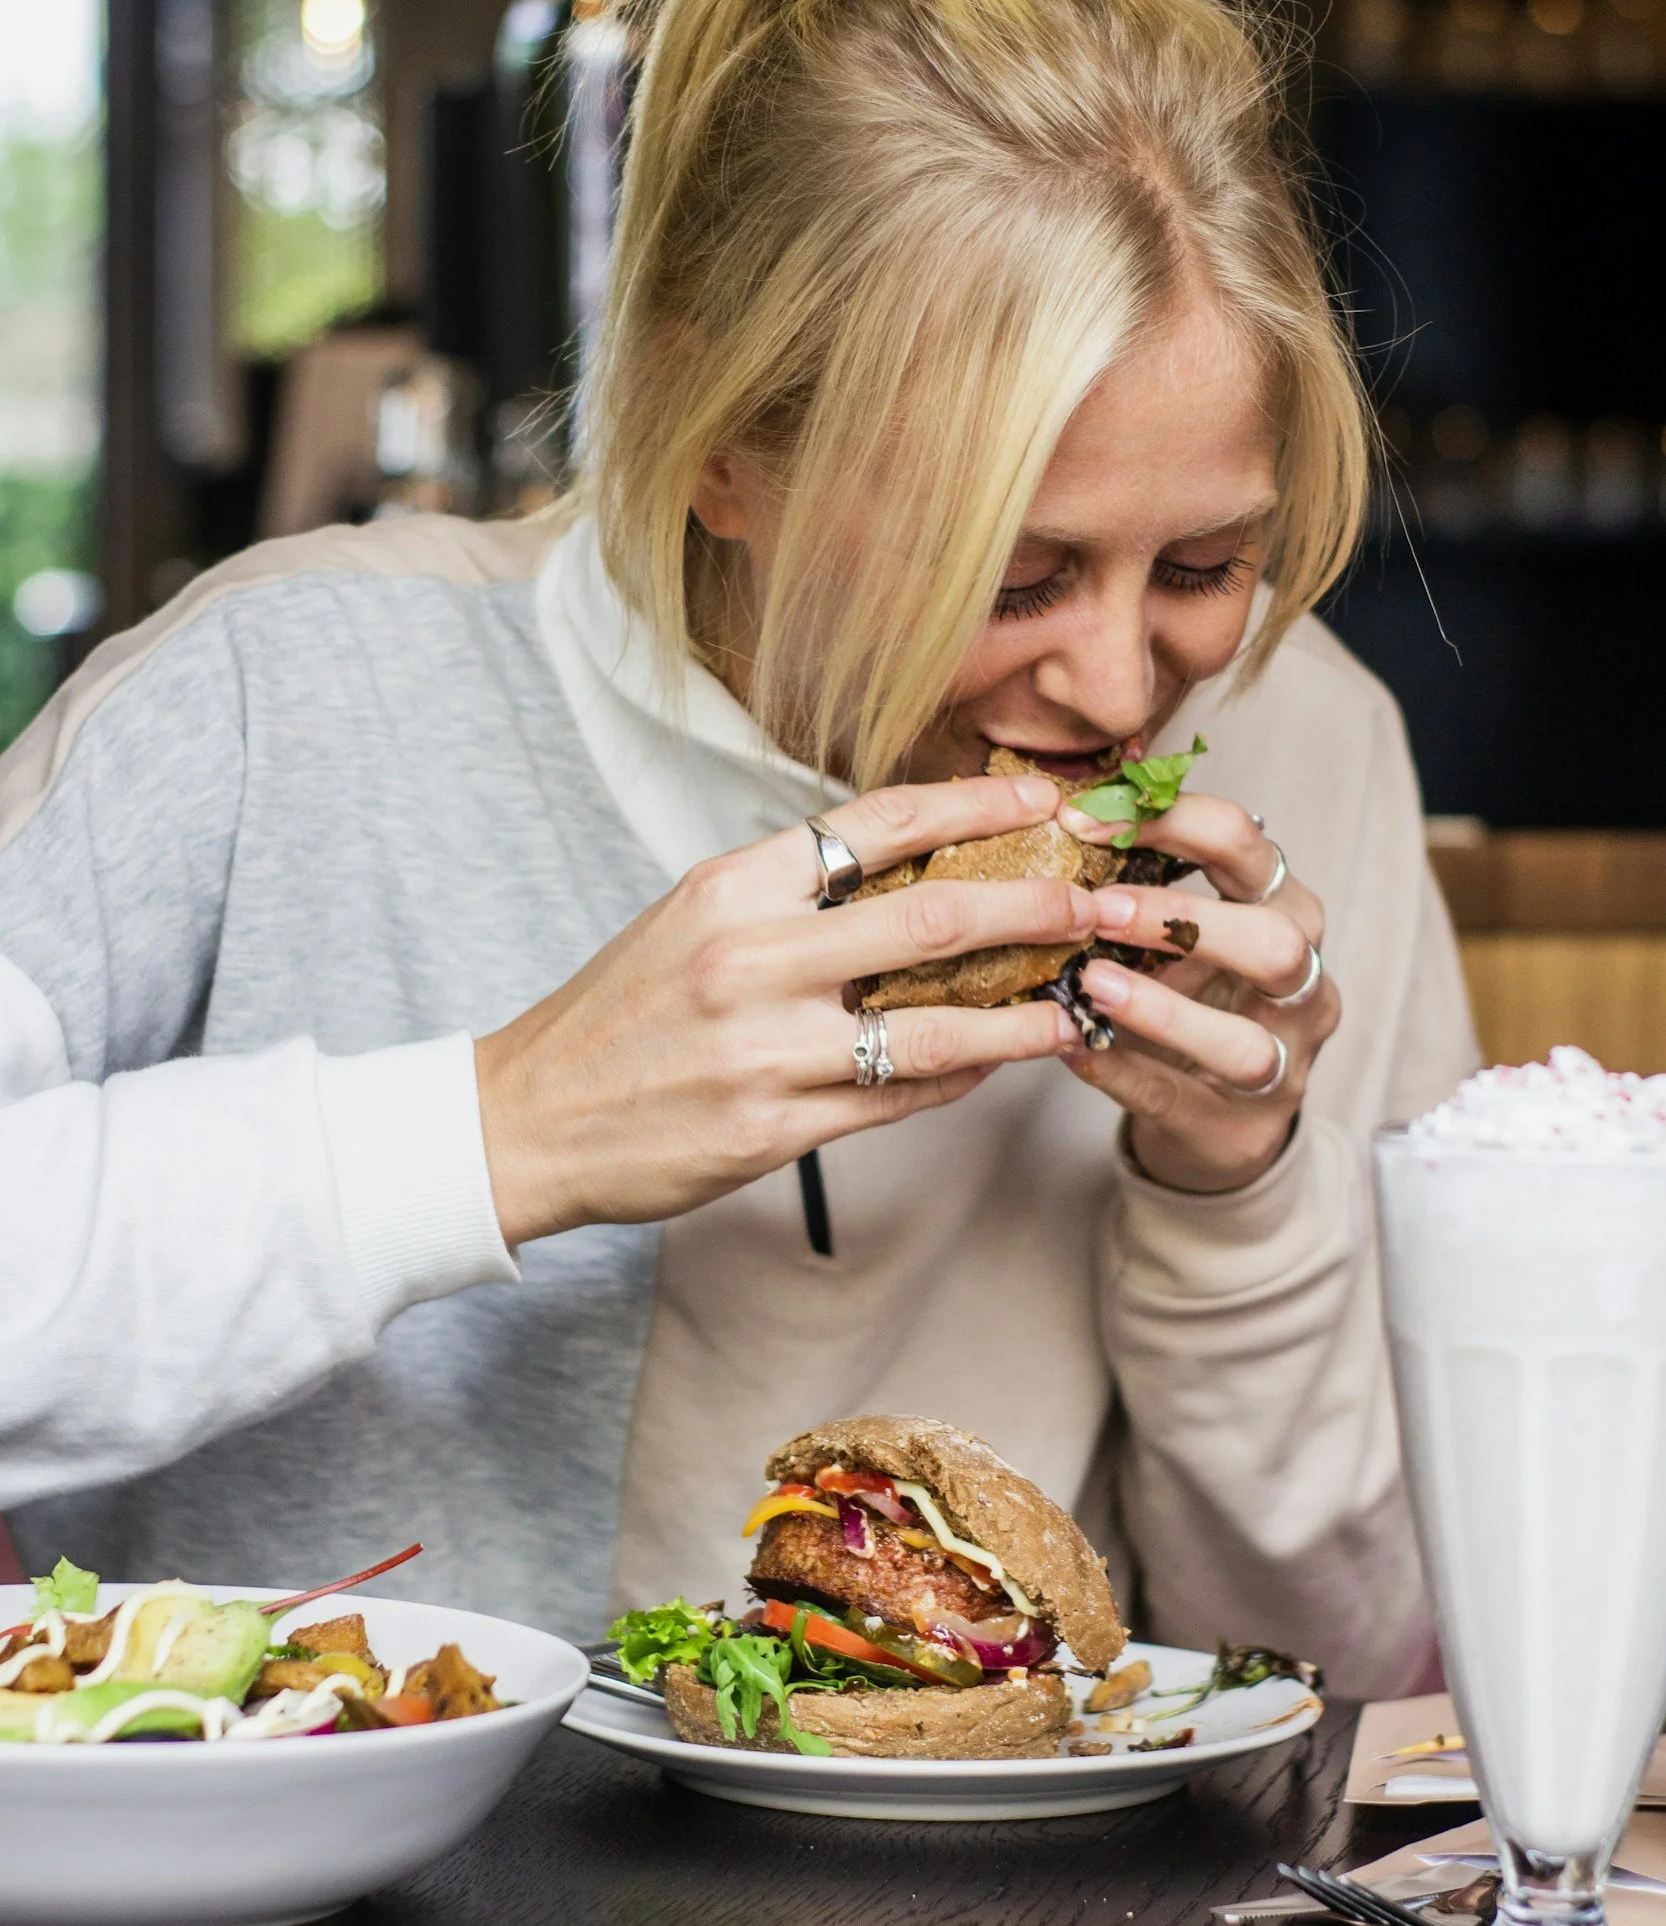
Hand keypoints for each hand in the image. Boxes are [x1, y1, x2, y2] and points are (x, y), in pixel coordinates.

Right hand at [476, 770, 1089, 1244]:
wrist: (527, 1117)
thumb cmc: (617, 1014)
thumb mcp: (690, 919)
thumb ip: (790, 893)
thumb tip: (907, 865)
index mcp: (732, 886)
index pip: (878, 822)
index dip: (976, 803)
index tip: (1044, 795)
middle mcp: (751, 958)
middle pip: (933, 917)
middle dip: (1036, 905)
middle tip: (1100, 902)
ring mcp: (765, 1049)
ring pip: (935, 1027)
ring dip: (1022, 1015)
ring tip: (1076, 1005)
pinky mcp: (772, 1130)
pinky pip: (897, 1098)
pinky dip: (960, 1078)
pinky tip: (997, 1062)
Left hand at [1057, 793, 1338, 1195]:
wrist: (1216, 1121)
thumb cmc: (1191, 999)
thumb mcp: (1177, 935)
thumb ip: (1138, 883)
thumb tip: (1060, 817)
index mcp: (1285, 911)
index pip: (1248, 845)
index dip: (1171, 822)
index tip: (1086, 821)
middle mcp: (1302, 985)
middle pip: (1277, 943)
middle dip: (1186, 920)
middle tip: (1099, 910)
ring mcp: (1283, 1065)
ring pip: (1243, 1042)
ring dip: (1161, 1009)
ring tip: (1089, 983)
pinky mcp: (1240, 1130)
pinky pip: (1179, 1100)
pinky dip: (1122, 1072)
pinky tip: (1072, 1047)